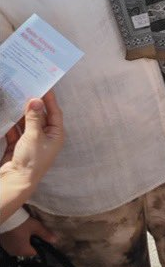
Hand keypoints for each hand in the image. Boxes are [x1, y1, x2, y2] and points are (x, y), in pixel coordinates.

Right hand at [0, 94, 63, 218]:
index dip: (49, 99)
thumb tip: (36, 100)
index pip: (55, 112)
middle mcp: (46, 137)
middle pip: (40, 116)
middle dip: (32, 104)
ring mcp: (32, 141)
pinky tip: (6, 113)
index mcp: (56, 135)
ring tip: (15, 97)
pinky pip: (16, 130)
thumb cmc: (31, 160)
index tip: (44, 85)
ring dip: (20, 113)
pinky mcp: (18, 146)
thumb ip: (34, 117)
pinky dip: (11, 123)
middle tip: (26, 88)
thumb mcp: (34, 135)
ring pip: (26, 122)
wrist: (16, 181)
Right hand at [0, 214, 56, 256]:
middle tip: (31, 231)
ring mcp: (7, 248)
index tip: (40, 237)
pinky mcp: (2, 242)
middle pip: (26, 249)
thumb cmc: (20, 223)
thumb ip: (45, 234)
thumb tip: (55, 240)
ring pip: (18, 246)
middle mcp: (13, 252)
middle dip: (30, 242)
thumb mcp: (35, 227)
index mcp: (22, 251)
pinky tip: (16, 230)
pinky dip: (15, 238)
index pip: (35, 252)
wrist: (5, 217)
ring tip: (23, 229)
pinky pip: (11, 243)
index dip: (39, 245)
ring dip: (22, 240)